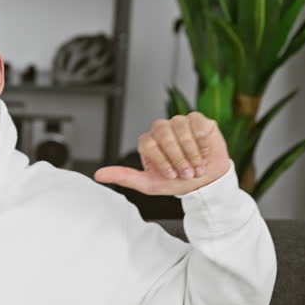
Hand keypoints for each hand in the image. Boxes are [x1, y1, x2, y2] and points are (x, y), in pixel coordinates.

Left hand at [94, 112, 229, 195]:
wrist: (205, 181)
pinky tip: (204, 153)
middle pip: (164, 135)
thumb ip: (125, 177)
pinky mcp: (197, 120)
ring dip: (191, 153)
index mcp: (148, 142)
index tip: (171, 175)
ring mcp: (179, 122)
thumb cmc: (177, 181)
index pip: (148, 144)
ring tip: (196, 166)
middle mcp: (161, 129)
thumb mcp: (149, 184)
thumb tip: (99, 175)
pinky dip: (202, 144)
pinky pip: (198, 126)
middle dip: (177, 158)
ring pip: (181, 130)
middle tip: (185, 173)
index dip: (161, 161)